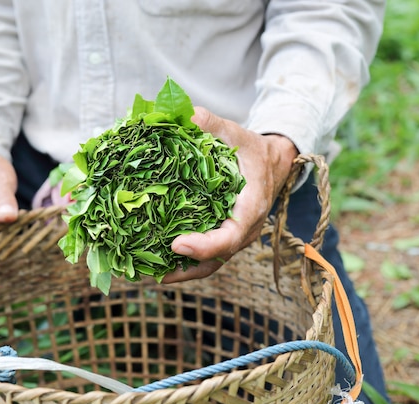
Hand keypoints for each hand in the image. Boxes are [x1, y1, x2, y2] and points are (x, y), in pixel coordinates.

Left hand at [162, 106, 298, 282]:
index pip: (230, 237)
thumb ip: (210, 123)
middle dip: (184, 269)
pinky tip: (156, 260)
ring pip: (210, 264)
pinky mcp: (224, 237)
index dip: (205, 245)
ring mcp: (235, 237)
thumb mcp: (234, 132)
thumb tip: (183, 116)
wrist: (273, 163)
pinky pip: (206, 257)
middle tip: (148, 270)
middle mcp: (244, 230)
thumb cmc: (251, 149)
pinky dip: (183, 263)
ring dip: (180, 271)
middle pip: (216, 260)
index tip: (176, 244)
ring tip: (145, 273)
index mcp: (250, 208)